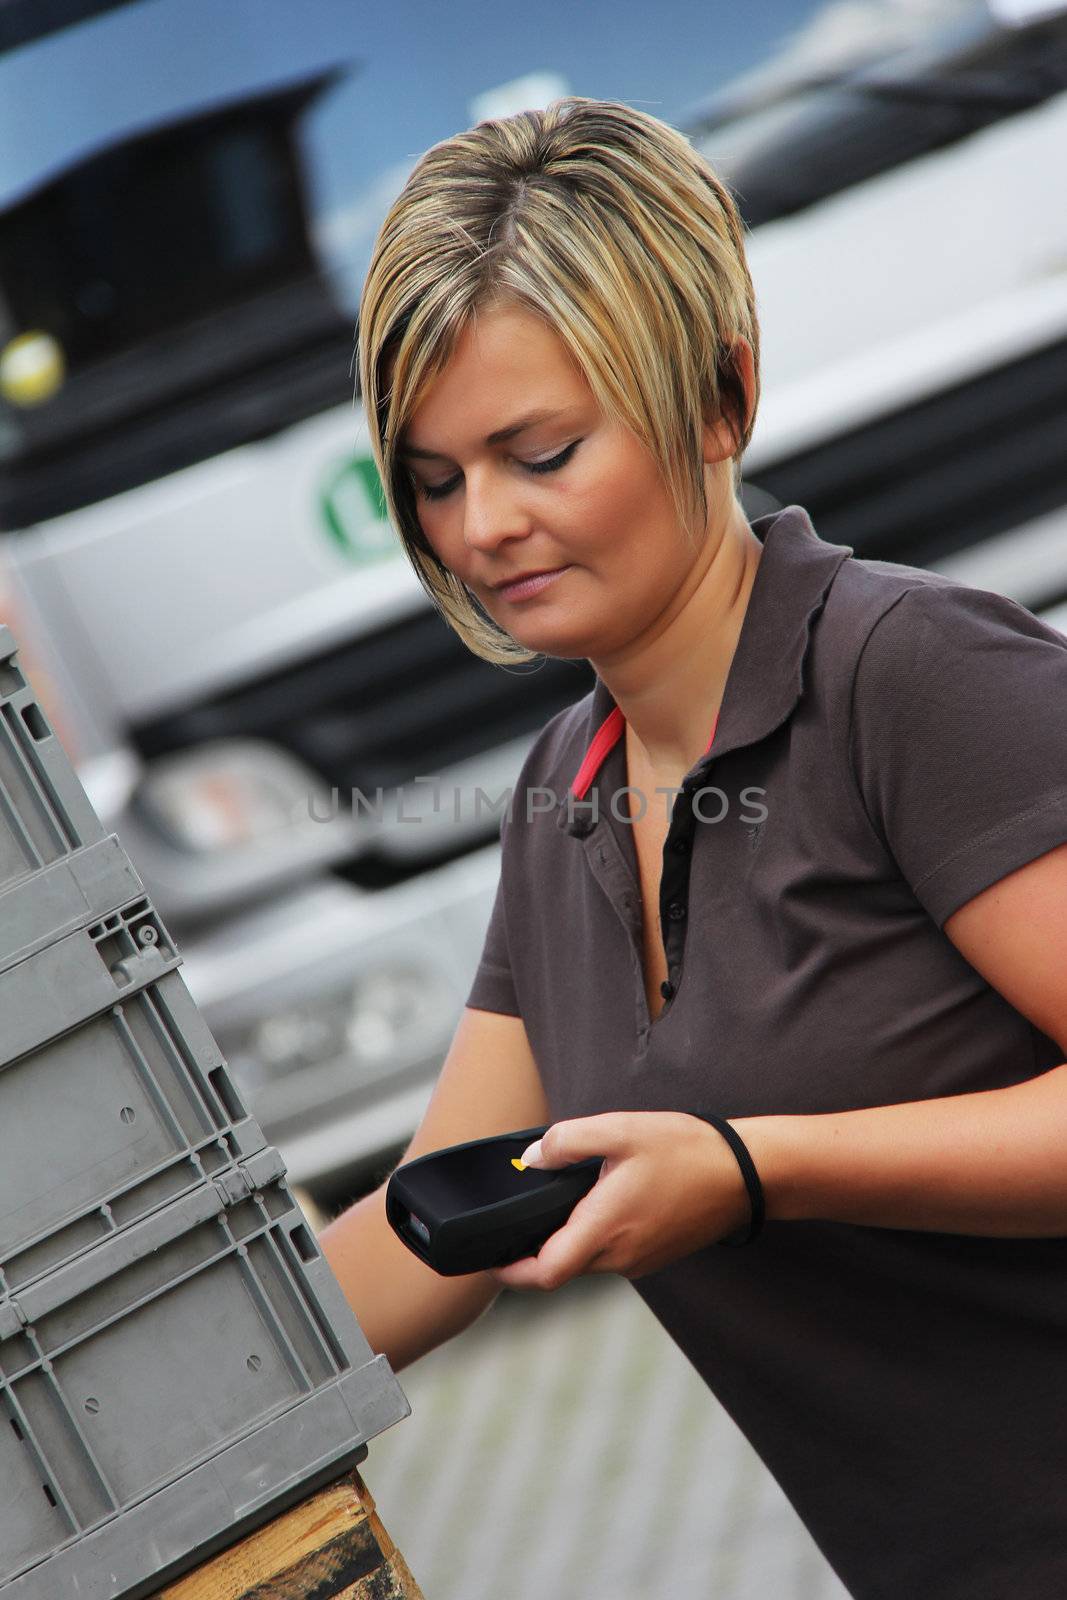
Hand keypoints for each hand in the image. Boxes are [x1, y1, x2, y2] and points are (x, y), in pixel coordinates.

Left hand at [487, 1111, 751, 1291]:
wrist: (746, 1174)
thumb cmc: (685, 1150)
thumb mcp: (621, 1130)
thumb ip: (568, 1141)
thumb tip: (533, 1159)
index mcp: (606, 1228)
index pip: (545, 1272)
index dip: (512, 1271)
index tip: (492, 1257)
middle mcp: (621, 1256)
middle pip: (562, 1267)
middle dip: (535, 1249)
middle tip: (519, 1217)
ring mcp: (640, 1261)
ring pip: (587, 1261)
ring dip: (568, 1239)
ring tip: (563, 1199)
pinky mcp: (654, 1256)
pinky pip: (611, 1254)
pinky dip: (594, 1236)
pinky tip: (600, 1202)